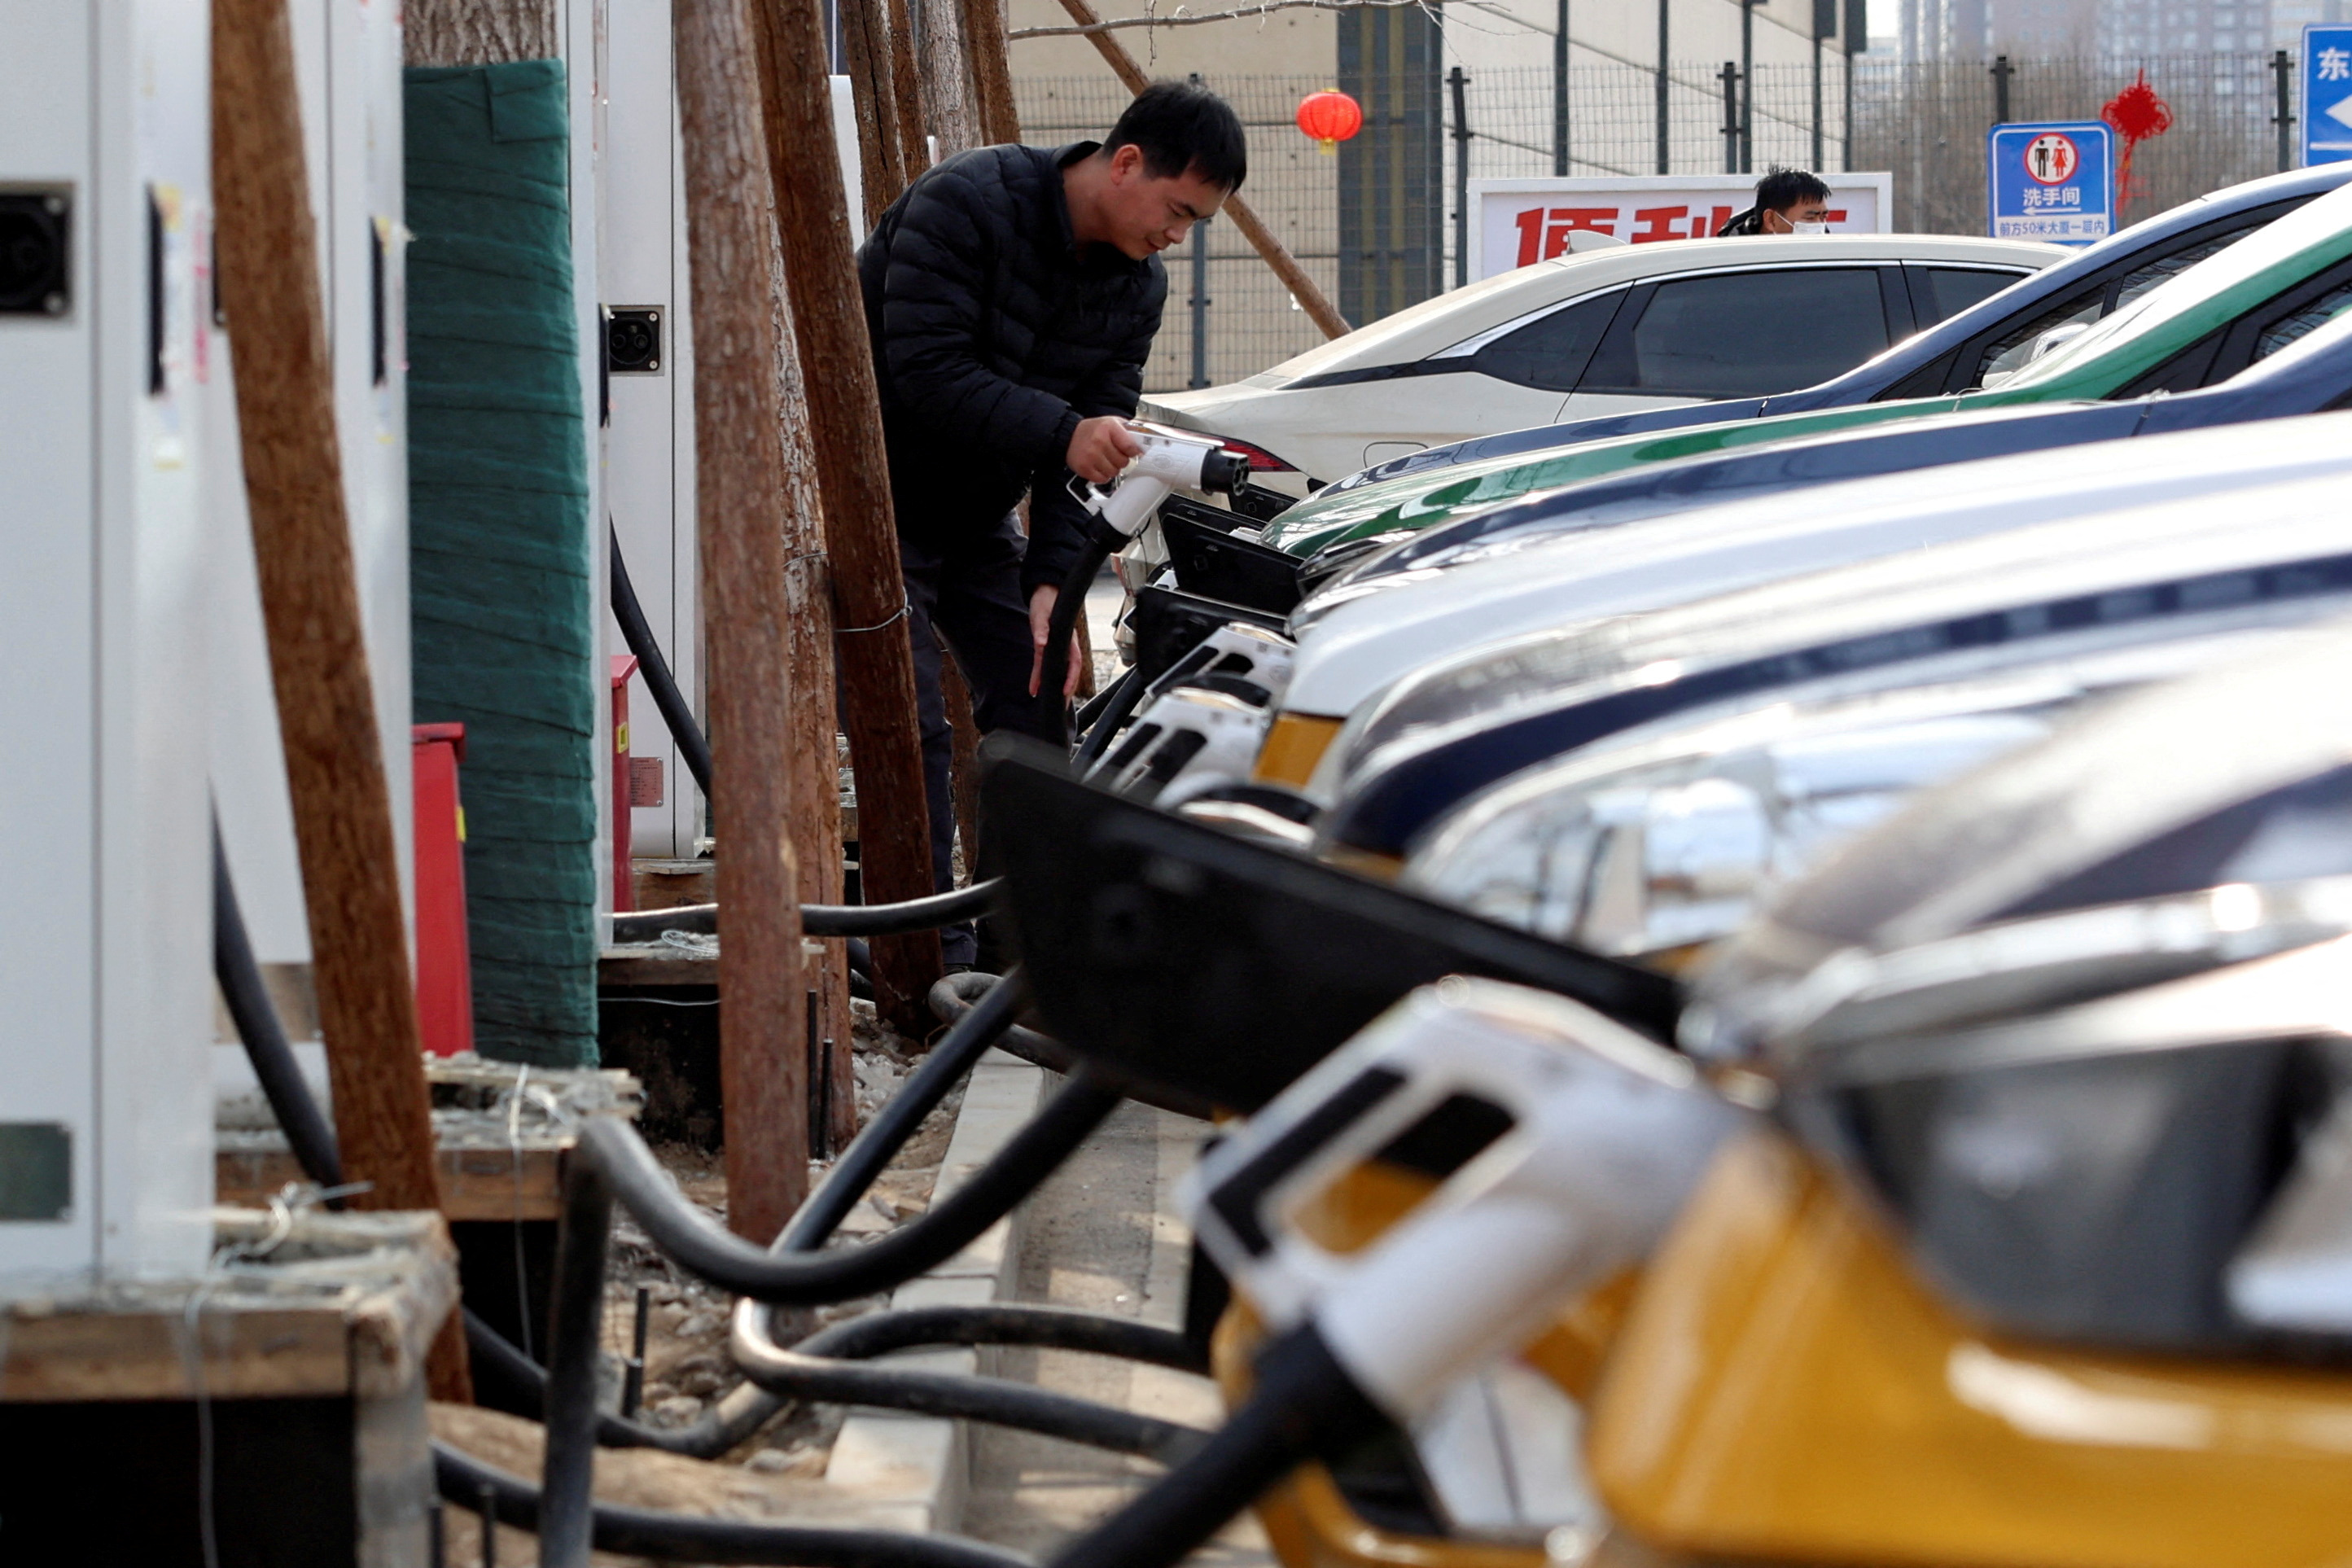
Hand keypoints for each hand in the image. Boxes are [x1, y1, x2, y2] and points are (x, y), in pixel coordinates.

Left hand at [1028, 584, 1082, 698]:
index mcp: (1067, 639)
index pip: (1074, 662)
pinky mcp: (1049, 646)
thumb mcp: (1041, 614)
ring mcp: (1059, 647)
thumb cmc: (1046, 602)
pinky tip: (1037, 685)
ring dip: (1056, 686)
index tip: (1064, 692)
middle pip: (1070, 671)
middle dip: (1067, 689)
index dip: (1071, 678)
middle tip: (1062, 706)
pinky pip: (1048, 665)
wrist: (1045, 592)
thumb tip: (1042, 643)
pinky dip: (1043, 676)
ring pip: (1060, 670)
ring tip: (1053, 702)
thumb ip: (1041, 629)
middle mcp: (1065, 646)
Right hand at [1066, 416, 1142, 484]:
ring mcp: (1091, 456)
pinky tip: (1098, 466)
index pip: (1130, 447)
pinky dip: (1103, 475)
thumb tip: (1143, 446)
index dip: (1133, 452)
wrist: (1069, 436)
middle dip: (1121, 460)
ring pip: (1114, 472)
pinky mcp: (1084, 468)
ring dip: (1112, 469)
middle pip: (1123, 462)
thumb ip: (1128, 431)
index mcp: (1108, 427)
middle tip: (1113, 454)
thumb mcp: (1111, 422)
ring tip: (1105, 460)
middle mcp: (1099, 441)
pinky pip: (1103, 479)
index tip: (1132, 452)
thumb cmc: (1093, 430)